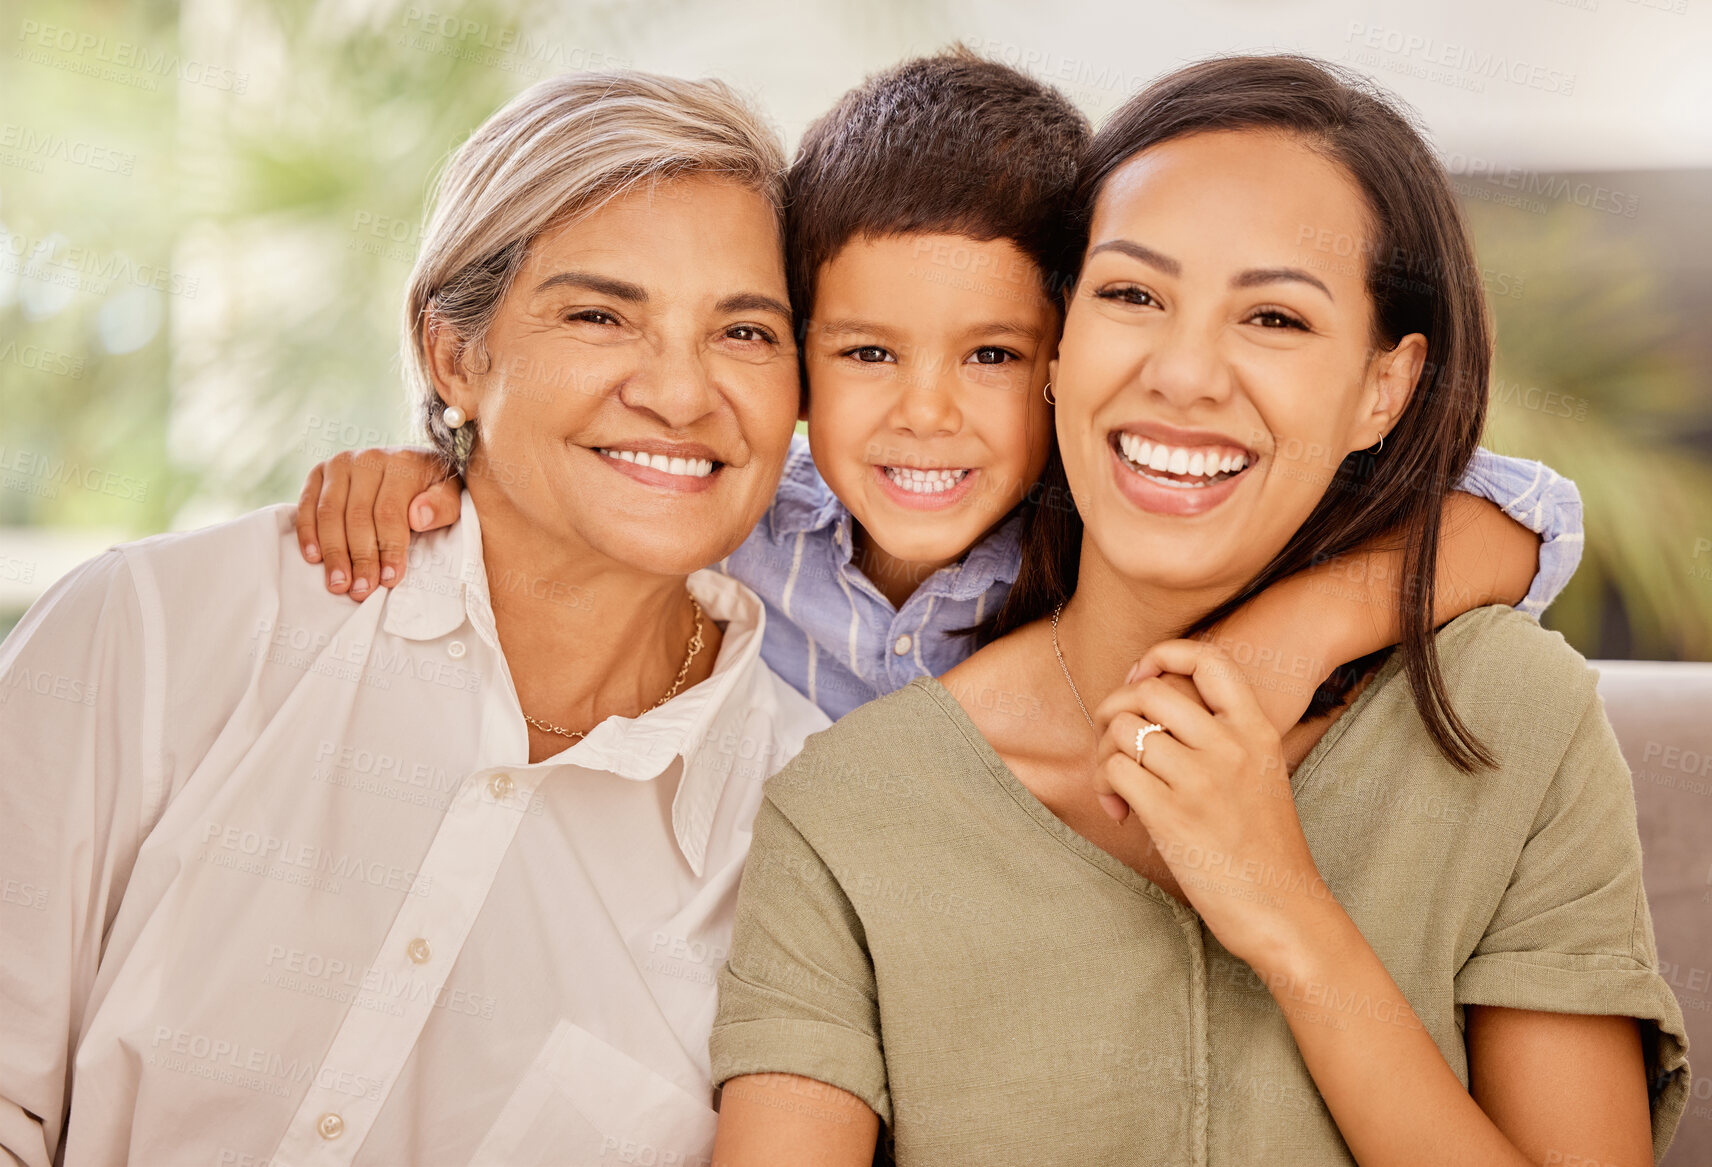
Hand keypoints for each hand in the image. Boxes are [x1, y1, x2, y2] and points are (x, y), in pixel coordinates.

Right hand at [295, 447, 460, 598]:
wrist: (413, 463)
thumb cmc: (434, 488)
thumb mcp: (452, 495)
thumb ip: (442, 507)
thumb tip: (418, 518)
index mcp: (403, 463)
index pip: (389, 512)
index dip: (389, 548)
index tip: (389, 579)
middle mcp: (368, 458)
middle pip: (357, 516)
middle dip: (360, 558)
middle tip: (361, 590)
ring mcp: (341, 463)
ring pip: (330, 513)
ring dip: (333, 552)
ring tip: (338, 584)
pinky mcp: (320, 472)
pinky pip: (307, 504)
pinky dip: (307, 532)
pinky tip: (314, 558)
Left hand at [1091, 639, 1333, 971]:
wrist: (1285, 910)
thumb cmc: (1264, 848)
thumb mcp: (1260, 775)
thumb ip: (1222, 739)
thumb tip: (1151, 713)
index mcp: (1256, 731)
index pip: (1209, 660)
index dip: (1164, 654)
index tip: (1142, 675)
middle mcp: (1229, 746)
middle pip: (1149, 690)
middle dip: (1114, 708)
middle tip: (1113, 742)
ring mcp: (1201, 779)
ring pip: (1123, 729)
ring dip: (1104, 754)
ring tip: (1116, 786)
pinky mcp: (1172, 815)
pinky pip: (1114, 769)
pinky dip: (1104, 786)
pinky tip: (1120, 812)